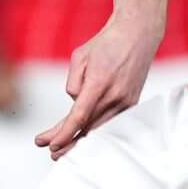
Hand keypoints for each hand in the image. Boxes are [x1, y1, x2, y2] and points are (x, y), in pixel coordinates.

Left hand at [38, 10, 160, 158]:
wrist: (137, 35)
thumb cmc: (106, 43)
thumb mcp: (79, 57)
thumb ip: (73, 83)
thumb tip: (74, 102)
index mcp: (99, 83)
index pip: (78, 117)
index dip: (63, 134)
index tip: (50, 144)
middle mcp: (115, 96)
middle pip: (88, 128)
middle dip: (68, 143)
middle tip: (52, 153)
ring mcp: (126, 102)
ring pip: (100, 129)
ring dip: (82, 140)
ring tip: (63, 149)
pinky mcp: (132, 103)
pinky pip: (111, 122)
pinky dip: (97, 131)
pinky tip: (84, 137)